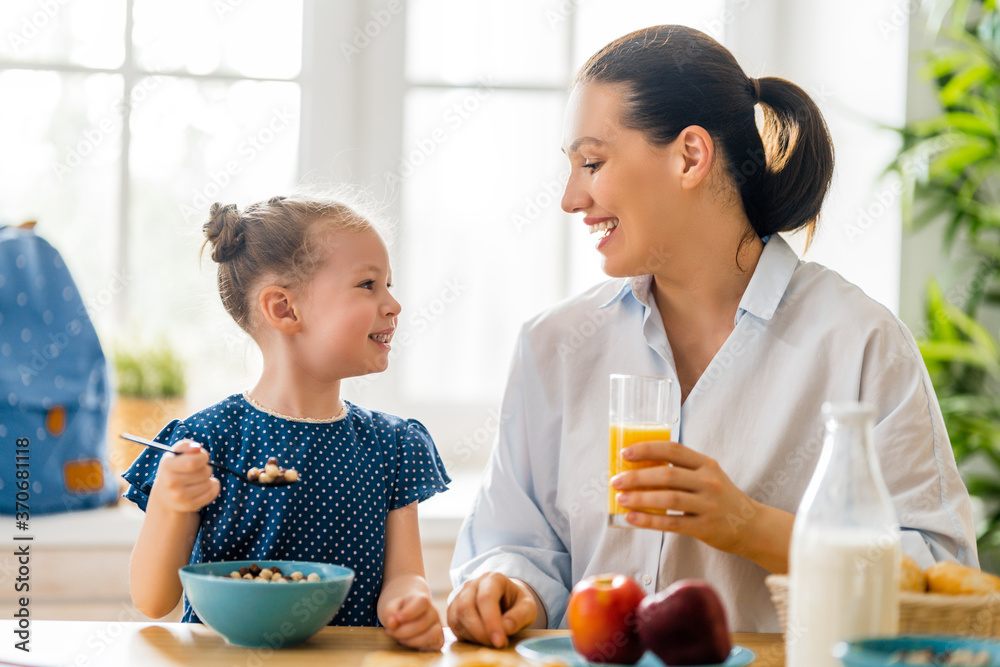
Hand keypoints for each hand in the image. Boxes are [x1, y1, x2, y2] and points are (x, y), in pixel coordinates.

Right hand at [149, 439, 219, 513]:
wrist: (165, 495)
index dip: (203, 457)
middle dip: (206, 468)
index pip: (193, 461)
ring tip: (198, 478)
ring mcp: (180, 497)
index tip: (201, 458)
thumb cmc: (175, 469)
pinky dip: (214, 486)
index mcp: (167, 466)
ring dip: (208, 478)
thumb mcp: (176, 453)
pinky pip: (212, 493)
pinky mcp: (190, 505)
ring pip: (209, 483)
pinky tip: (205, 485)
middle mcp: (171, 483)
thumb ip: (187, 445)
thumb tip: (197, 448)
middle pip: (204, 472)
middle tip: (198, 470)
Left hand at [382, 591, 443, 650]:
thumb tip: (392, 623)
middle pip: (423, 623)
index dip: (410, 612)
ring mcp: (438, 626)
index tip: (397, 618)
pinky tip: (409, 643)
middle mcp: (433, 612)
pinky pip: (435, 646)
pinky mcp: (439, 639)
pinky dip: (421, 647)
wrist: (408, 616)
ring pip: (431, 635)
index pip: (422, 603)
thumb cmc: (399, 611)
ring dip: (412, 641)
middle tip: (390, 632)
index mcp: (422, 600)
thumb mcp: (391, 607)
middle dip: (403, 631)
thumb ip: (389, 612)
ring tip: (399, 639)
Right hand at [447, 572, 537, 647]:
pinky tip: (481, 640)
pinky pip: (453, 625)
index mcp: (492, 579)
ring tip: (491, 642)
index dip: (491, 621)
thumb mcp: (527, 607)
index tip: (500, 641)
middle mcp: (472, 584)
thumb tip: (505, 628)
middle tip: (496, 645)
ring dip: (473, 636)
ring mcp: (460, 596)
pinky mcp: (453, 611)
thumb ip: (520, 616)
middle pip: (466, 607)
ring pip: (457, 617)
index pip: (486, 598)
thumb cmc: (516, 603)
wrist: (505, 600)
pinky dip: (466, 637)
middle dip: (480, 631)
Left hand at [611, 440, 760, 555]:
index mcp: (706, 464)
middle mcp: (708, 481)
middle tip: (616, 481)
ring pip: (668, 499)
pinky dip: (649, 520)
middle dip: (637, 477)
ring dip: (641, 498)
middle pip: (667, 475)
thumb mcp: (708, 476)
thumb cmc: (721, 498)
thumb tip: (639, 469)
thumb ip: (682, 470)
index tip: (626, 453)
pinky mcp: (705, 527)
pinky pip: (672, 524)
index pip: (674, 450)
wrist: (752, 526)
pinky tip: (632, 518)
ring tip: (621, 499)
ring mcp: (708, 505)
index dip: (648, 449)